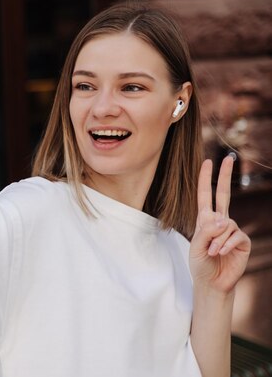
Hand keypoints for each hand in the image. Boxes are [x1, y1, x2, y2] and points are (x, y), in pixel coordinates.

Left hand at [189, 156, 250, 294]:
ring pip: (226, 224)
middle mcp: (220, 221)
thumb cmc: (200, 263)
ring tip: (212, 252)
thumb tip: (224, 220)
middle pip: (224, 194)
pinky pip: (235, 236)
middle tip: (229, 158)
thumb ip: (207, 231)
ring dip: (217, 240)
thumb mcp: (196, 245)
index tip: (207, 162)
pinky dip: (226, 245)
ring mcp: (232, 230)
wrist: (212, 282)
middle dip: (225, 175)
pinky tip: (222, 254)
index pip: (205, 195)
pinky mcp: (242, 241)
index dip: (206, 179)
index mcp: (205, 219)